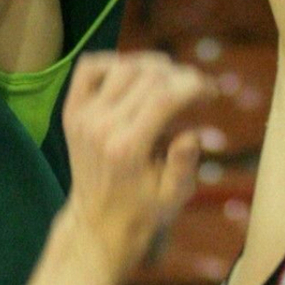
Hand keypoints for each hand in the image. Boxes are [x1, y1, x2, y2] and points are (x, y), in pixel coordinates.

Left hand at [62, 53, 210, 272]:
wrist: (98, 223)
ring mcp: (83, 118)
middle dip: (180, 75)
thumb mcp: (174, 197)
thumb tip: (192, 134)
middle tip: (197, 88)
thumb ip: (183, 165)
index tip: (212, 91)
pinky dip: (114, 61)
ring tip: (172, 80)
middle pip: (148, 77)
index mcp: (127, 149)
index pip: (165, 97)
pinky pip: (90, 69)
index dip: (195, 85)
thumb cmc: (144, 211)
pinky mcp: (72, 112)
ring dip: (153, 66)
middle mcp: (101, 128)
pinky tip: (135, 73)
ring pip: (123, 67)